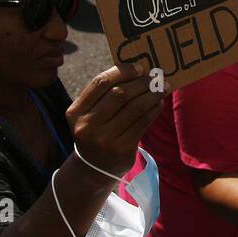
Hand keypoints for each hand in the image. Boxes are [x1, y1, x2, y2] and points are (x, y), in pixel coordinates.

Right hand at [65, 62, 165, 179]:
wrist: (93, 169)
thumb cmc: (95, 132)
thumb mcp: (89, 114)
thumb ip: (105, 94)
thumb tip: (137, 70)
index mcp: (75, 112)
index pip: (100, 83)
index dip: (122, 71)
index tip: (139, 67)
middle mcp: (87, 126)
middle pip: (119, 94)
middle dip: (141, 82)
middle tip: (156, 77)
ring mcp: (104, 139)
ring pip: (134, 108)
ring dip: (152, 94)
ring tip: (162, 88)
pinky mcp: (122, 149)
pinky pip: (142, 123)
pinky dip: (154, 109)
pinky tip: (158, 103)